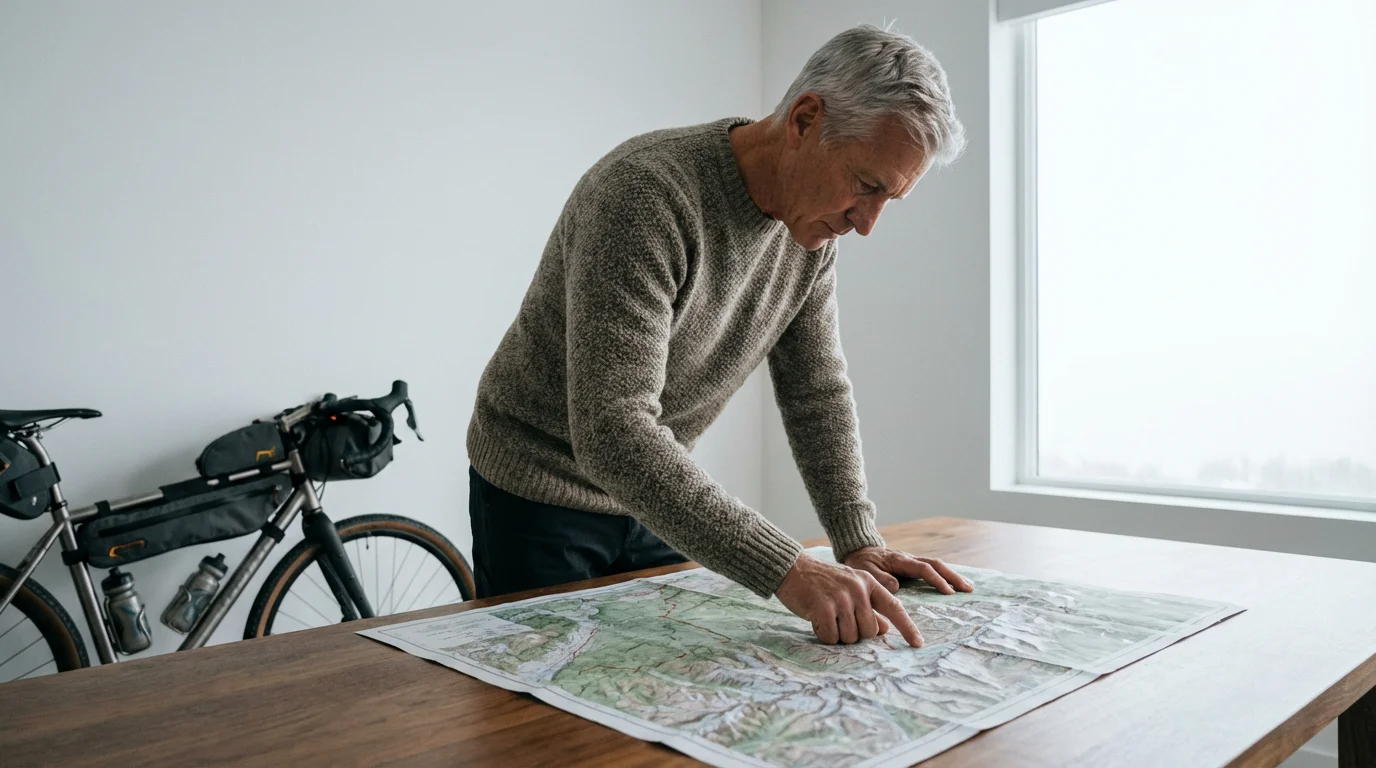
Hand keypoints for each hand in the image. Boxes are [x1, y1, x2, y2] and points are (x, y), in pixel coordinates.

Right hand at [775, 552, 924, 646]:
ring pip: (850, 637)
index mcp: (869, 582)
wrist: (792, 568)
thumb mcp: (850, 589)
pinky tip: (816, 619)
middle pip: (869, 631)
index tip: (918, 644)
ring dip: (837, 634)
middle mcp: (858, 589)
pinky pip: (831, 637)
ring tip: (826, 616)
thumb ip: (868, 607)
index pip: (894, 607)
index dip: (907, 627)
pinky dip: (823, 634)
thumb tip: (884, 629)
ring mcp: (841, 598)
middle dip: (855, 633)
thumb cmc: (823, 582)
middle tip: (839, 619)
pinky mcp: (823, 607)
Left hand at [843, 546, 974, 595]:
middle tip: (968, 589)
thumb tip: (897, 586)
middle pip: (936, 564)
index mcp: (899, 560)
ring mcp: (911, 560)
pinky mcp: (911, 565)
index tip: (948, 592)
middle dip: (953, 576)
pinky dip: (944, 575)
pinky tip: (953, 584)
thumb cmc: (860, 562)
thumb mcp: (864, 570)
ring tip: (968, 587)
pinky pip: (931, 568)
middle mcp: (909, 558)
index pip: (923, 569)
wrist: (857, 549)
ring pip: (936, 565)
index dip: (936, 580)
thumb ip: (879, 578)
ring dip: (952, 575)